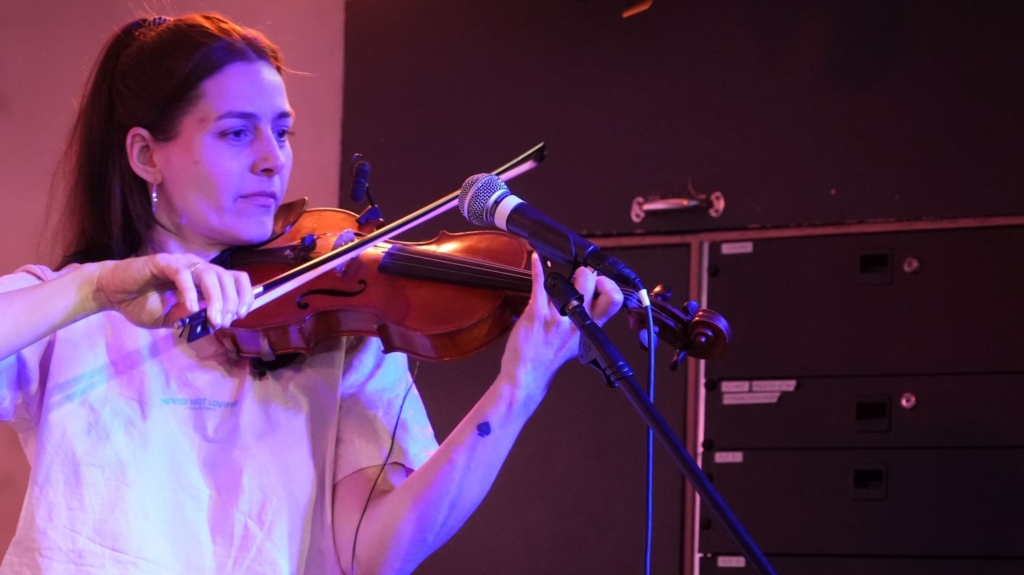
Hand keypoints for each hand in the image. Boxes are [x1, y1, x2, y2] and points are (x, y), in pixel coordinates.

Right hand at [90, 254, 253, 328]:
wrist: (112, 294)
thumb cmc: (142, 304)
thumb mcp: (173, 318)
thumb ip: (193, 319)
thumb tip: (214, 321)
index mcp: (203, 279)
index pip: (235, 279)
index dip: (244, 295)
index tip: (241, 316)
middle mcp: (196, 267)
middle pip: (227, 277)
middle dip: (231, 302)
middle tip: (223, 322)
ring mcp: (180, 263)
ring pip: (210, 274)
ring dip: (216, 299)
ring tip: (214, 319)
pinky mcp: (162, 262)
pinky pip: (182, 275)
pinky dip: (190, 292)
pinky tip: (190, 308)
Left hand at [500, 254, 623, 396]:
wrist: (527, 375)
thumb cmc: (549, 359)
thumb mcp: (577, 344)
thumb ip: (585, 323)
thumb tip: (590, 302)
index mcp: (589, 328)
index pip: (613, 302)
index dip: (609, 286)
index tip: (601, 282)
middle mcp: (577, 321)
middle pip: (591, 284)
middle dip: (586, 273)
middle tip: (579, 275)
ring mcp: (557, 317)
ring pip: (568, 282)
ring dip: (564, 272)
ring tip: (559, 272)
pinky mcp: (537, 314)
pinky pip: (540, 284)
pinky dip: (537, 268)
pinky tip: (535, 259)